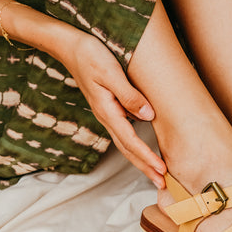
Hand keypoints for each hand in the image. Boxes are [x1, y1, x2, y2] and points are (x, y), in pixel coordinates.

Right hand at [62, 32, 165, 187]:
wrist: (70, 47)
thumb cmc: (91, 56)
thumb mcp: (111, 73)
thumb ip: (130, 96)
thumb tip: (148, 116)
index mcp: (107, 111)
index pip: (131, 141)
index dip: (147, 157)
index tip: (161, 170)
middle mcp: (106, 117)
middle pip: (127, 150)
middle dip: (145, 168)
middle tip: (161, 184)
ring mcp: (106, 114)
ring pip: (125, 144)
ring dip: (140, 161)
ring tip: (155, 174)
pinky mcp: (108, 109)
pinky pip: (123, 134)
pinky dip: (135, 147)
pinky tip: (143, 151)